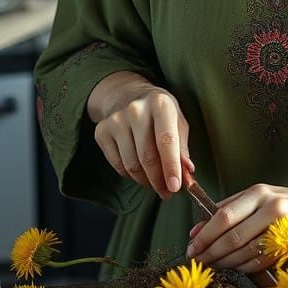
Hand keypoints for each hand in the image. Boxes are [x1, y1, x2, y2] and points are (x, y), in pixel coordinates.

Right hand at [91, 79, 194, 198]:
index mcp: (160, 104)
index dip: (171, 167)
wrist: (127, 95)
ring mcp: (115, 120)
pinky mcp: (101, 131)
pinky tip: (140, 172)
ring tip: (155, 182)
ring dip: (145, 181)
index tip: (175, 187)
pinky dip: (131, 175)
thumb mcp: (177, 122)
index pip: (166, 141)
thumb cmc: (159, 113)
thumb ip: (183, 149)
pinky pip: (117, 165)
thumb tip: (186, 175)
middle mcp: (136, 109)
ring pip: (131, 165)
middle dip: (159, 180)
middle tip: (167, 192)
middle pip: (147, 157)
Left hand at [185, 181, 287, 272]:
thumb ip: (228, 209)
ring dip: (226, 263)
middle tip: (198, 262)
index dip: (205, 234)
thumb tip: (196, 230)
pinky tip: (234, 269)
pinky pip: (263, 261)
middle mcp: (271, 206)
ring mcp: (284, 226)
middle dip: (211, 252)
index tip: (191, 247)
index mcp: (258, 192)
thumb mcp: (257, 196)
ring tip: (213, 267)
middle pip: (233, 236)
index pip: (224, 215)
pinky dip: (245, 268)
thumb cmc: (285, 201)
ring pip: (246, 251)